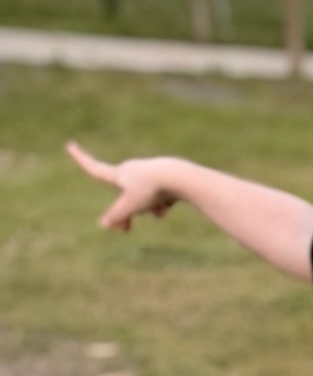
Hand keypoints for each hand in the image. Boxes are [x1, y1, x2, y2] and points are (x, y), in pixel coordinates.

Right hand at [67, 143, 183, 229]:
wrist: (178, 176)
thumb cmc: (151, 189)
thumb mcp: (131, 205)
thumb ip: (117, 215)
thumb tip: (103, 224)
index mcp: (118, 173)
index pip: (95, 168)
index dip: (81, 159)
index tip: (70, 145)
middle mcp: (131, 170)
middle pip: (123, 195)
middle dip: (127, 212)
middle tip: (126, 231)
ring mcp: (147, 173)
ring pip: (143, 198)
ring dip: (148, 207)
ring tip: (158, 209)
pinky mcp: (162, 177)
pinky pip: (157, 196)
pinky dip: (161, 203)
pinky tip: (168, 204)